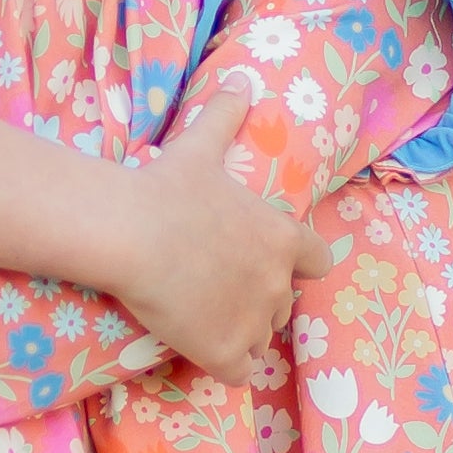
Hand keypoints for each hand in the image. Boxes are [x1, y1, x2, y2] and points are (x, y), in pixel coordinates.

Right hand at [100, 75, 303, 385]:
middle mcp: (278, 283)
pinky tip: (202, 354)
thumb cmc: (169, 189)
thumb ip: (226, 116)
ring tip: (208, 323)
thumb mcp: (202, 146)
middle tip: (222, 291)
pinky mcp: (227, 353)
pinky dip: (225, 365)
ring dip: (244, 335)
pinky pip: (240, 373)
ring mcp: (255, 323)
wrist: (133, 235)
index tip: (272, 264)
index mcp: (282, 238)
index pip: (319, 260)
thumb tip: (239, 80)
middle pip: (285, 305)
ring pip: (263, 340)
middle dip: (261, 301)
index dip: (298, 265)